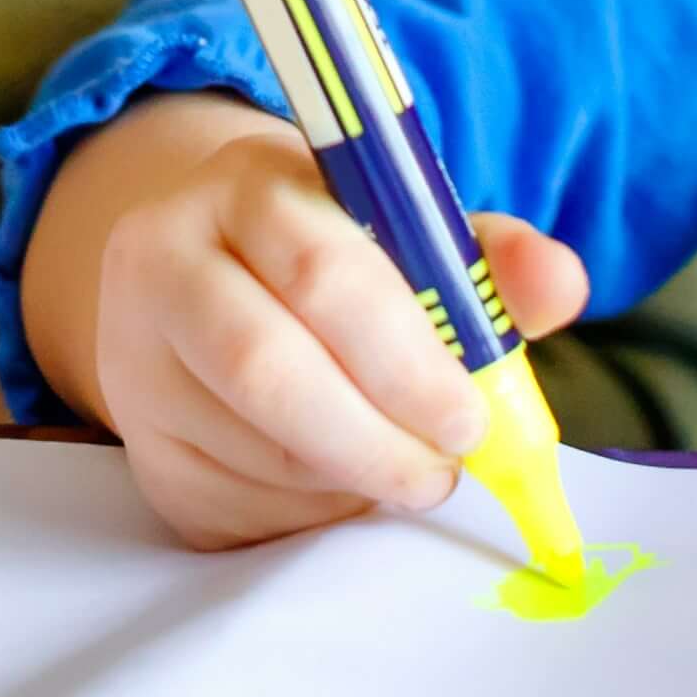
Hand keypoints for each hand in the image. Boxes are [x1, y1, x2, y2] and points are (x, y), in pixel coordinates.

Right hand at [18, 93, 588, 549]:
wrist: (206, 279)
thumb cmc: (332, 258)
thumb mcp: (407, 234)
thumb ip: (487, 260)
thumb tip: (562, 283)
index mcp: (247, 184)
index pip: (321, 270)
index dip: (404, 357)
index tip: (470, 417)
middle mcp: (164, 258)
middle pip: (265, 368)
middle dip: (375, 439)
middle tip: (444, 473)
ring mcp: (134, 355)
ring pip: (254, 448)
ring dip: (349, 481)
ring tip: (403, 470)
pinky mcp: (137, 442)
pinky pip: (231, 502)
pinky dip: (306, 512)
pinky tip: (338, 484)